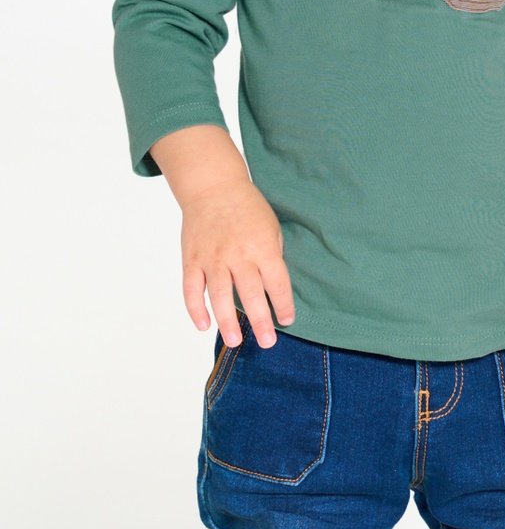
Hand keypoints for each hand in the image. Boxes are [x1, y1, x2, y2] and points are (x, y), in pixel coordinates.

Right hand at [179, 179, 295, 349]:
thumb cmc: (247, 208)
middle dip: (260, 320)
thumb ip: (272, 256)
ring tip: (235, 341)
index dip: (283, 303)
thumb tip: (273, 288)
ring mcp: (212, 257)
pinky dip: (195, 308)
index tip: (287, 319)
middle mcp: (237, 253)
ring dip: (227, 321)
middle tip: (267, 342)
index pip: (277, 281)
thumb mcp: (271, 226)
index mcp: (262, 245)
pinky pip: (192, 288)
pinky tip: (203, 324)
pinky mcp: (192, 259)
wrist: (213, 186)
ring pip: (219, 295)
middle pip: (250, 293)